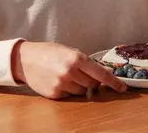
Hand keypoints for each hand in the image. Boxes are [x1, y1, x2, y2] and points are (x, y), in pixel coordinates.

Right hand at [11, 41, 126, 98]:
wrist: (25, 59)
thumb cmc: (49, 52)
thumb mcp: (70, 51)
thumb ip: (85, 63)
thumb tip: (102, 75)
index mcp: (77, 58)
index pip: (101, 74)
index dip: (113, 82)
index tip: (123, 88)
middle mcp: (70, 72)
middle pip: (92, 84)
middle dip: (92, 82)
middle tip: (81, 74)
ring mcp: (62, 84)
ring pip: (82, 92)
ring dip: (79, 86)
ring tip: (67, 76)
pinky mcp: (54, 94)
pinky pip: (70, 96)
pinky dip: (68, 90)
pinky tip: (58, 81)